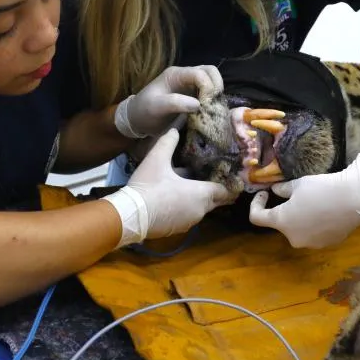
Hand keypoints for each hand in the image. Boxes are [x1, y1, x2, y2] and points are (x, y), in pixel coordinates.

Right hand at [103, 128, 235, 246]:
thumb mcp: (157, 159)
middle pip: (216, 201)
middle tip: (212, 179)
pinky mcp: (177, 230)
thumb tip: (174, 129)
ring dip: (199, 200)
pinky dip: (187, 209)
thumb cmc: (149, 186)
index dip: (227, 183)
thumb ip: (168, 142)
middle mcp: (200, 210)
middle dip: (216, 192)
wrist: (130, 215)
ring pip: (201, 209)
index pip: (224, 191)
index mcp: (201, 194)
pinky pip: (189, 217)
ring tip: (191, 186)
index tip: (228, 176)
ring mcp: (189, 223)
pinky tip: (175, 200)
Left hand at [114, 65, 222, 138]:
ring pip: (212, 80)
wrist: (137, 119)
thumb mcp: (155, 107)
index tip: (208, 104)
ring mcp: (190, 84)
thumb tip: (198, 104)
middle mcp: (185, 76)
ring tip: (214, 108)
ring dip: (217, 93)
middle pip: (210, 71)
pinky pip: (209, 91)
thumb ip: (175, 103)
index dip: (208, 86)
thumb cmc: (144, 111)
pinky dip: (214, 99)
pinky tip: (212, 111)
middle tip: (215, 104)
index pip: (200, 73)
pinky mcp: (193, 94)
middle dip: (216, 86)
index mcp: (175, 74)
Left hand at [249, 153, 359, 247]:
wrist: (354, 199)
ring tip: (313, 204)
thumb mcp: (298, 184)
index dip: (256, 204)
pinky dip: (315, 224)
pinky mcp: (326, 244)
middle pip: (281, 224)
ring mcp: (310, 244)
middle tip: (294, 196)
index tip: (265, 194)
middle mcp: (293, 238)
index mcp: (281, 221)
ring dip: (300, 219)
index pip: (256, 218)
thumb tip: (275, 191)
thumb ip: (282, 190)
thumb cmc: (322, 189)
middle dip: (284, 211)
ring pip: (298, 230)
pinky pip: (314, 234)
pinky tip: (326, 212)